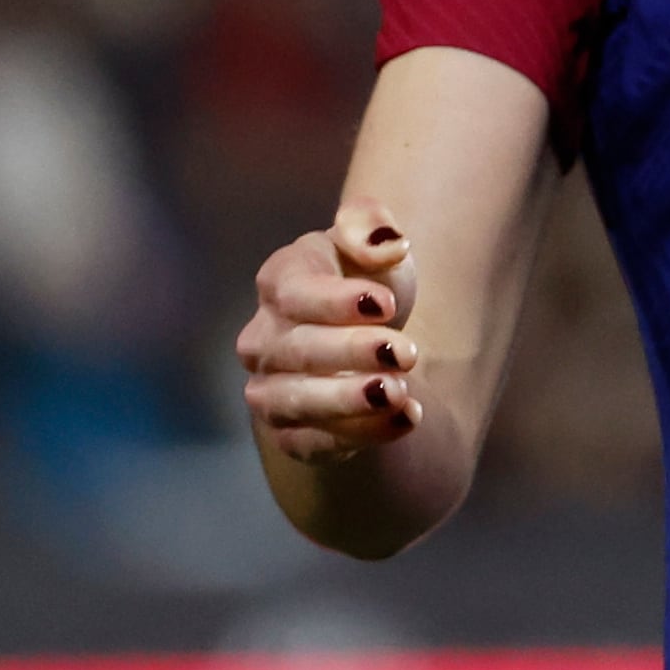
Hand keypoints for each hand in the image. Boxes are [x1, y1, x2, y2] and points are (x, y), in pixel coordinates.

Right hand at [239, 205, 422, 463]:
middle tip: (406, 353)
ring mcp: (270, 389)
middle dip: (352, 353)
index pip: (294, 293)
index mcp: (280, 283)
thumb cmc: (368, 280)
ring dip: (347, 402)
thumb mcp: (374, 243)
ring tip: (398, 393)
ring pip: (294, 403)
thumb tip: (389, 242)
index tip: (386, 304)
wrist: (370, 338)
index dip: (337, 301)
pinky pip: (313, 443)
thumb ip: (371, 226)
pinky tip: (405, 419)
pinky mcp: (290, 432)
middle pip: (297, 350)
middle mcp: (263, 340)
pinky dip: (358, 436)